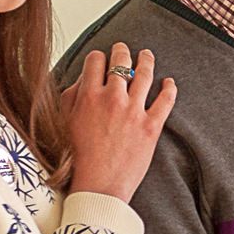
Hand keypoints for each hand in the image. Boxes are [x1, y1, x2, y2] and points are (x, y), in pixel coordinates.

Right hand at [63, 44, 175, 202]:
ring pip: (144, 75)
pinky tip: (169, 82)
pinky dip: (169, 88)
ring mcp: (134, 111)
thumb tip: (82, 80)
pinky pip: (165, 100)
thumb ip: (71, 98)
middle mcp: (112, 98)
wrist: (98, 185)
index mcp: (88, 96)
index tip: (101, 59)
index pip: (95, 61)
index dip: (98, 57)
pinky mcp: (151, 125)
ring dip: (146, 61)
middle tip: (124, 48)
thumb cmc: (77, 159)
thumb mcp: (64, 123)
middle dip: (122, 51)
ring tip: (147, 55)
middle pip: (121, 62)